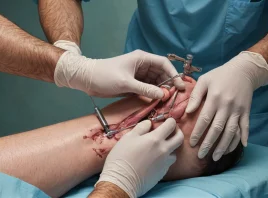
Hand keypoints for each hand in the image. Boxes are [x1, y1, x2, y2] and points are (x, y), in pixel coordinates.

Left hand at [53, 40, 184, 98]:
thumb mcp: (126, 83)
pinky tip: (156, 102)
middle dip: (168, 84)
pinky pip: (146, 88)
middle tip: (175, 97)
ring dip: (160, 90)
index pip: (163, 63)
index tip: (180, 86)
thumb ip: (145, 89)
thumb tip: (163, 95)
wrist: (87, 80)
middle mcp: (142, 65)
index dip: (173, 74)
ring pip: (154, 82)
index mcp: (142, 59)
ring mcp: (137, 75)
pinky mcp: (132, 83)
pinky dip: (151, 94)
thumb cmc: (106, 76)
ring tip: (167, 101)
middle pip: (161, 74)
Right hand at [96, 118, 183, 197]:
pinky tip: (155, 159)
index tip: (167, 121)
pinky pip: (168, 162)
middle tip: (171, 130)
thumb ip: (141, 128)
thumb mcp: (128, 137)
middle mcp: (164, 150)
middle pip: (179, 138)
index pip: (171, 126)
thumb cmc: (122, 157)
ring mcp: (165, 163)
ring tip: (161, 147)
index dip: (170, 121)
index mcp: (155, 139)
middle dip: (177, 132)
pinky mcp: (162, 172)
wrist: (122, 181)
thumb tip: (149, 123)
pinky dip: (164, 158)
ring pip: (175, 152)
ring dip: (171, 147)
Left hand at [186, 51, 267, 160]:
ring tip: (216, 157)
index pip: (205, 119)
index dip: (198, 132)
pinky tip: (241, 147)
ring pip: (231, 131)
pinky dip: (243, 137)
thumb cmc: (219, 75)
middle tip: (200, 155)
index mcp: (215, 98)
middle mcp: (227, 106)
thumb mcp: (204, 80)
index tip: (191, 143)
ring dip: (224, 146)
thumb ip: (195, 96)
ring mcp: (238, 110)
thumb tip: (187, 112)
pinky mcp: (246, 111)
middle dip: (208, 144)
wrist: (243, 69)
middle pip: (217, 129)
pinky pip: (245, 127)